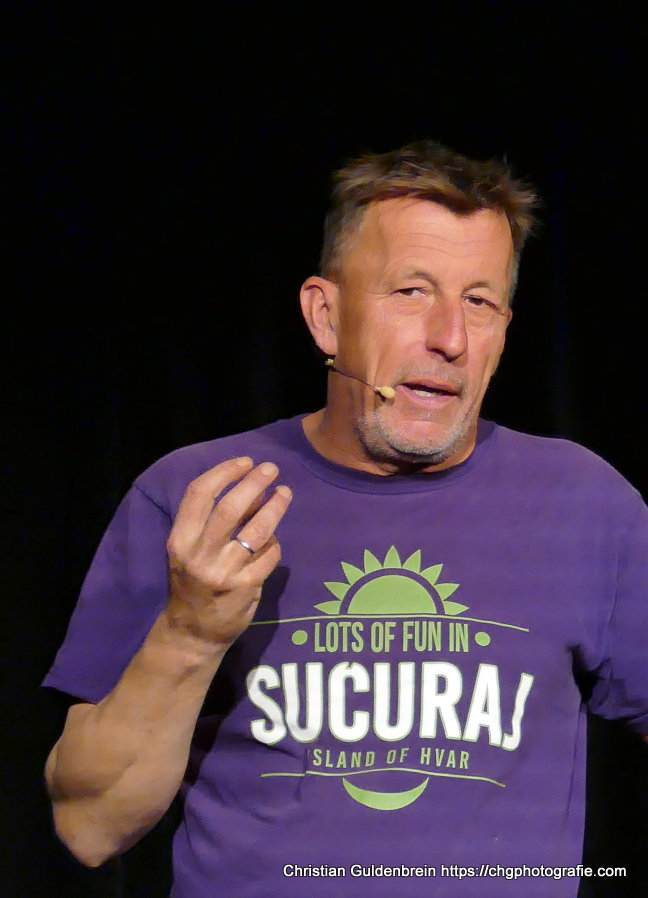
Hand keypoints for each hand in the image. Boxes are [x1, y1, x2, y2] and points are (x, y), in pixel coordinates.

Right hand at [164, 457, 291, 650]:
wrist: (191, 633)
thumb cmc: (191, 584)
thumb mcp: (189, 552)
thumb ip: (212, 523)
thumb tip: (250, 488)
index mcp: (180, 539)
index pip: (199, 494)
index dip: (224, 472)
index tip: (245, 462)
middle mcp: (199, 554)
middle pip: (230, 507)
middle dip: (254, 482)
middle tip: (271, 469)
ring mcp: (224, 572)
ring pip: (256, 529)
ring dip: (274, 506)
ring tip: (284, 493)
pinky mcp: (246, 587)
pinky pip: (269, 555)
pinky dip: (275, 543)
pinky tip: (275, 539)